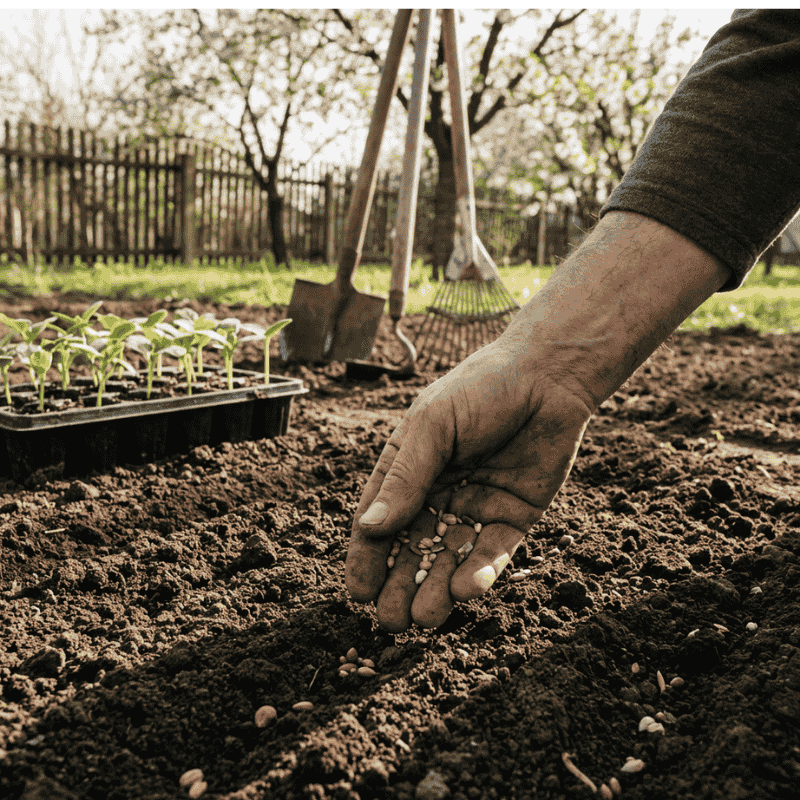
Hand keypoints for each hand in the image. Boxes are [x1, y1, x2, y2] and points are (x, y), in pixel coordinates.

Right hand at [344, 337, 593, 631]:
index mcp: (409, 468)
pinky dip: (482, 572)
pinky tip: (468, 590)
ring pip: (451, 557)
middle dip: (400, 584)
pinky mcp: (514, 515)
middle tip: (392, 621)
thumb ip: (405, 477)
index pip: (380, 520)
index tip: (358, 593)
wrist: (549, 375)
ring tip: (425, 618)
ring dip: (438, 588)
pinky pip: (494, 551)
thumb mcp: (433, 426)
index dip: (367, 557)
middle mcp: (439, 492)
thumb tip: (368, 527)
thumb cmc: (481, 389)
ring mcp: (476, 506)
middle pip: (413, 548)